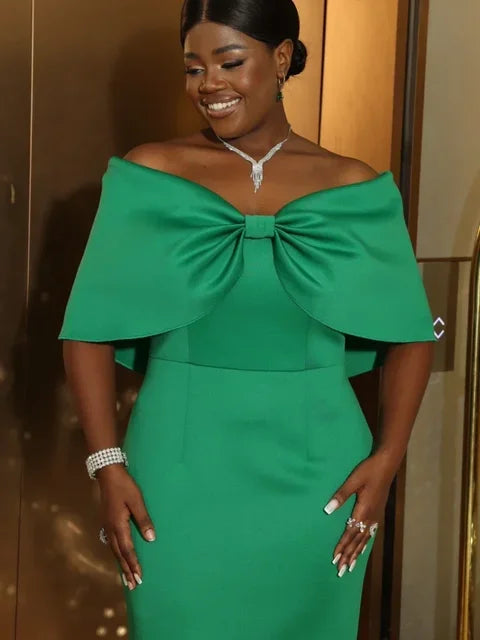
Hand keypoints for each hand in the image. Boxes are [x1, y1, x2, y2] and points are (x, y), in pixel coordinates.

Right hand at [97, 464, 155, 590]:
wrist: (108, 474)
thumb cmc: (124, 486)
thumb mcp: (137, 501)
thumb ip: (143, 520)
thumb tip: (151, 539)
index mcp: (119, 526)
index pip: (127, 550)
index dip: (133, 564)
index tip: (139, 577)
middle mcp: (111, 529)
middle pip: (119, 554)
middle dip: (127, 570)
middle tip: (134, 585)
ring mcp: (107, 526)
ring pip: (114, 550)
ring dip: (121, 564)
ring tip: (127, 578)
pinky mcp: (107, 522)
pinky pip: (112, 543)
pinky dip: (117, 554)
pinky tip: (119, 557)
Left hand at [323, 451, 397, 576]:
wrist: (387, 464)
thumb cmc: (369, 470)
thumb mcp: (353, 480)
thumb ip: (341, 495)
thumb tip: (327, 510)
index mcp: (364, 510)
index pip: (350, 533)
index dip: (342, 546)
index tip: (335, 559)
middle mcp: (371, 516)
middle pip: (358, 541)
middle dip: (349, 555)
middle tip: (340, 571)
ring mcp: (376, 515)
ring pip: (365, 539)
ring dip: (356, 553)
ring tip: (350, 567)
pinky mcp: (378, 512)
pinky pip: (370, 533)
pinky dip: (365, 544)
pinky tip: (363, 549)